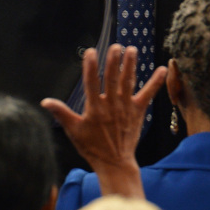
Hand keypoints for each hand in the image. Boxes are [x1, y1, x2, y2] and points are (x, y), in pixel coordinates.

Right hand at [41, 44, 166, 195]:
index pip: (91, 83)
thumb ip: (62, 113)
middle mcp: (111, 104)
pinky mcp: (138, 110)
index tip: (90, 52)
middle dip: (114, 61)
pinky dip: (156, 82)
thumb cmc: (92, 146)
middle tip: (116, 46)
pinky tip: (163, 69)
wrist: (114, 162)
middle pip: (112, 79)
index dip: (90, 67)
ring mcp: (126, 107)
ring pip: (128, 82)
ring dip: (131, 65)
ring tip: (132, 49)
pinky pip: (148, 94)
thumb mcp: (74, 131)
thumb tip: (45, 101)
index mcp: (94, 108)